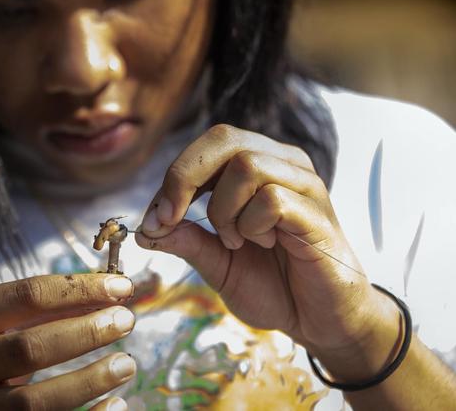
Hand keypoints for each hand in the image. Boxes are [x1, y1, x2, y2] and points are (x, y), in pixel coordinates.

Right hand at [0, 274, 136, 410]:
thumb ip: (30, 310)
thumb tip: (102, 296)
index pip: (27, 296)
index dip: (80, 290)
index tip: (121, 288)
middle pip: (30, 348)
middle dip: (87, 332)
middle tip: (126, 321)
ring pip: (35, 402)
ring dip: (89, 380)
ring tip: (126, 363)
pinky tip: (115, 404)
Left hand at [135, 124, 398, 374]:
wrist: (318, 322)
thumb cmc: (273, 285)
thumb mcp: (216, 262)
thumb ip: (185, 240)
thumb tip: (143, 228)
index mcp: (258, 167)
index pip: (207, 146)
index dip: (173, 178)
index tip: (154, 220)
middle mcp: (283, 165)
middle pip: (224, 138)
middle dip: (183, 178)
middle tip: (171, 219)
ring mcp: (304, 186)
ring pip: (246, 166)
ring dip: (224, 211)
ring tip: (236, 240)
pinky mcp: (317, 214)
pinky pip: (272, 199)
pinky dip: (252, 226)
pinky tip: (263, 244)